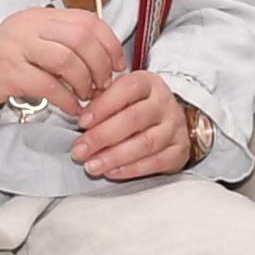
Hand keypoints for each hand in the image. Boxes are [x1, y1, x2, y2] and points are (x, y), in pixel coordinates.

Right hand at [0, 6, 123, 115]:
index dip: (109, 43)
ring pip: (67, 61)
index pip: (88, 20)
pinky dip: (67, 100)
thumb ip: (64, 41)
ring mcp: (17, 48)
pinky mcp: (8, 73)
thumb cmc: (6, 57)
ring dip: (85, 82)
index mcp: (42, 16)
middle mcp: (30, 27)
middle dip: (100, 65)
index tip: (118, 65)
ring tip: (87, 96)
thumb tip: (106, 57)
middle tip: (104, 84)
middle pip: (81, 39)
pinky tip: (72, 108)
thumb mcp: (36, 39)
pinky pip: (48, 86)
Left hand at [71, 68, 197, 180]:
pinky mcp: (178, 150)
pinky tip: (112, 172)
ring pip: (145, 143)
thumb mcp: (123, 94)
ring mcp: (174, 128)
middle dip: (102, 136)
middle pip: (134, 119)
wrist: (172, 121)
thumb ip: (102, 100)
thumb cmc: (140, 106)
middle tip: (80, 149)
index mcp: (148, 83)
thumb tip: (76, 114)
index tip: (81, 122)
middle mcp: (164, 103)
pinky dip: (131, 169)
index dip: (103, 105)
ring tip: (92, 165)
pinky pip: (155, 163)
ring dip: (114, 156)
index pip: (127, 89)